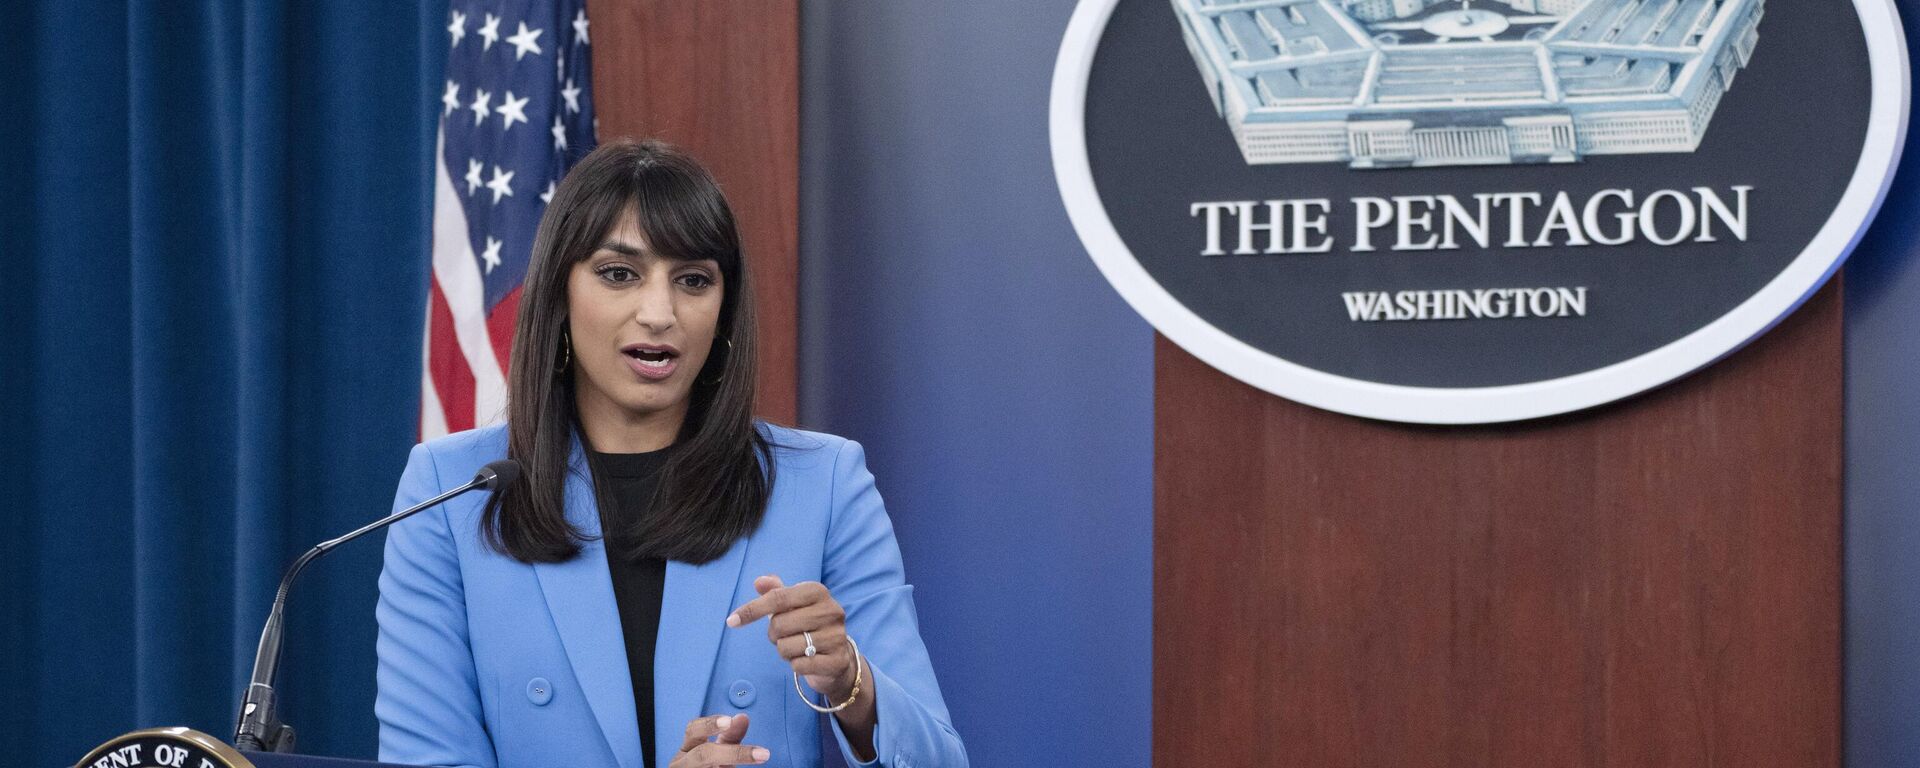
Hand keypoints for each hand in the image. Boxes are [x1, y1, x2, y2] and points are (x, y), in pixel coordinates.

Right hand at [669, 713, 769, 766]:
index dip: (709, 724)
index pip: (693, 730)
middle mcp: (682, 763)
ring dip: (736, 760)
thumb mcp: (719, 752)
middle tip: (762, 754)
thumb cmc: (706, 767)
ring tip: (761, 759)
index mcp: (687, 749)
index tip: (729, 721)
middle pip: (703, 754)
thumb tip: (742, 718)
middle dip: (734, 753)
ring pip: (706, 767)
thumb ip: (730, 736)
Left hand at [727, 575, 860, 700]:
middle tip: (785, 635)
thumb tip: (759, 581)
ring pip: (786, 647)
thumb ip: (775, 592)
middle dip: (774, 634)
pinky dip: (795, 665)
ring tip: (798, 647)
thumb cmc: (809, 625)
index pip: (778, 598)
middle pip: (779, 624)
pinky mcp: (836, 661)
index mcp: (818, 591)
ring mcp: (836, 636)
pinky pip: (798, 665)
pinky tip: (807, 660)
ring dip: (784, 651)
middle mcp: (831, 610)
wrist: (838, 656)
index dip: (752, 609)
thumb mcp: (793, 605)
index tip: (731, 621)